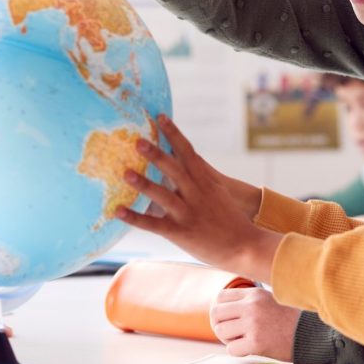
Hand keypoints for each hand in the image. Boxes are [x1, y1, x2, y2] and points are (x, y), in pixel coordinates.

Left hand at [116, 115, 280, 282]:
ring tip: (125, 172)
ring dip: (142, 183)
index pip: (187, 151)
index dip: (173, 134)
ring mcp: (187, 212)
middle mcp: (196, 193)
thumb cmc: (232, 220)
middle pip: (173, 169)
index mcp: (205, 181)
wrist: (246, 246)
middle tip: (137, 140)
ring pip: (161, 194)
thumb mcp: (219, 192)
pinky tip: (118, 211)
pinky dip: (134, 217)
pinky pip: (153, 224)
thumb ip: (201, 178)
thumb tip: (188, 161)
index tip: (160, 117)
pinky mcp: (180, 232)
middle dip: (155, 154)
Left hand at [210, 287, 298, 360]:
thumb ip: (247, 300)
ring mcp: (253, 324)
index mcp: (253, 294)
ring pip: (221, 330)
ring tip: (239, 340)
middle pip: (216, 312)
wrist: (308, 334)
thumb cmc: (287, 318)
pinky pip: (231, 349)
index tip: (227, 318)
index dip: (220, 309)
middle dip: (219, 324)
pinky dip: (236, 351)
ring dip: (227, 338)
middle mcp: (251, 306)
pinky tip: (247, 348)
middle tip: (229, 332)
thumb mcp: (267, 299)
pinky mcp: (257, 343)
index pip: (220, 296)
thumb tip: (222, 306)